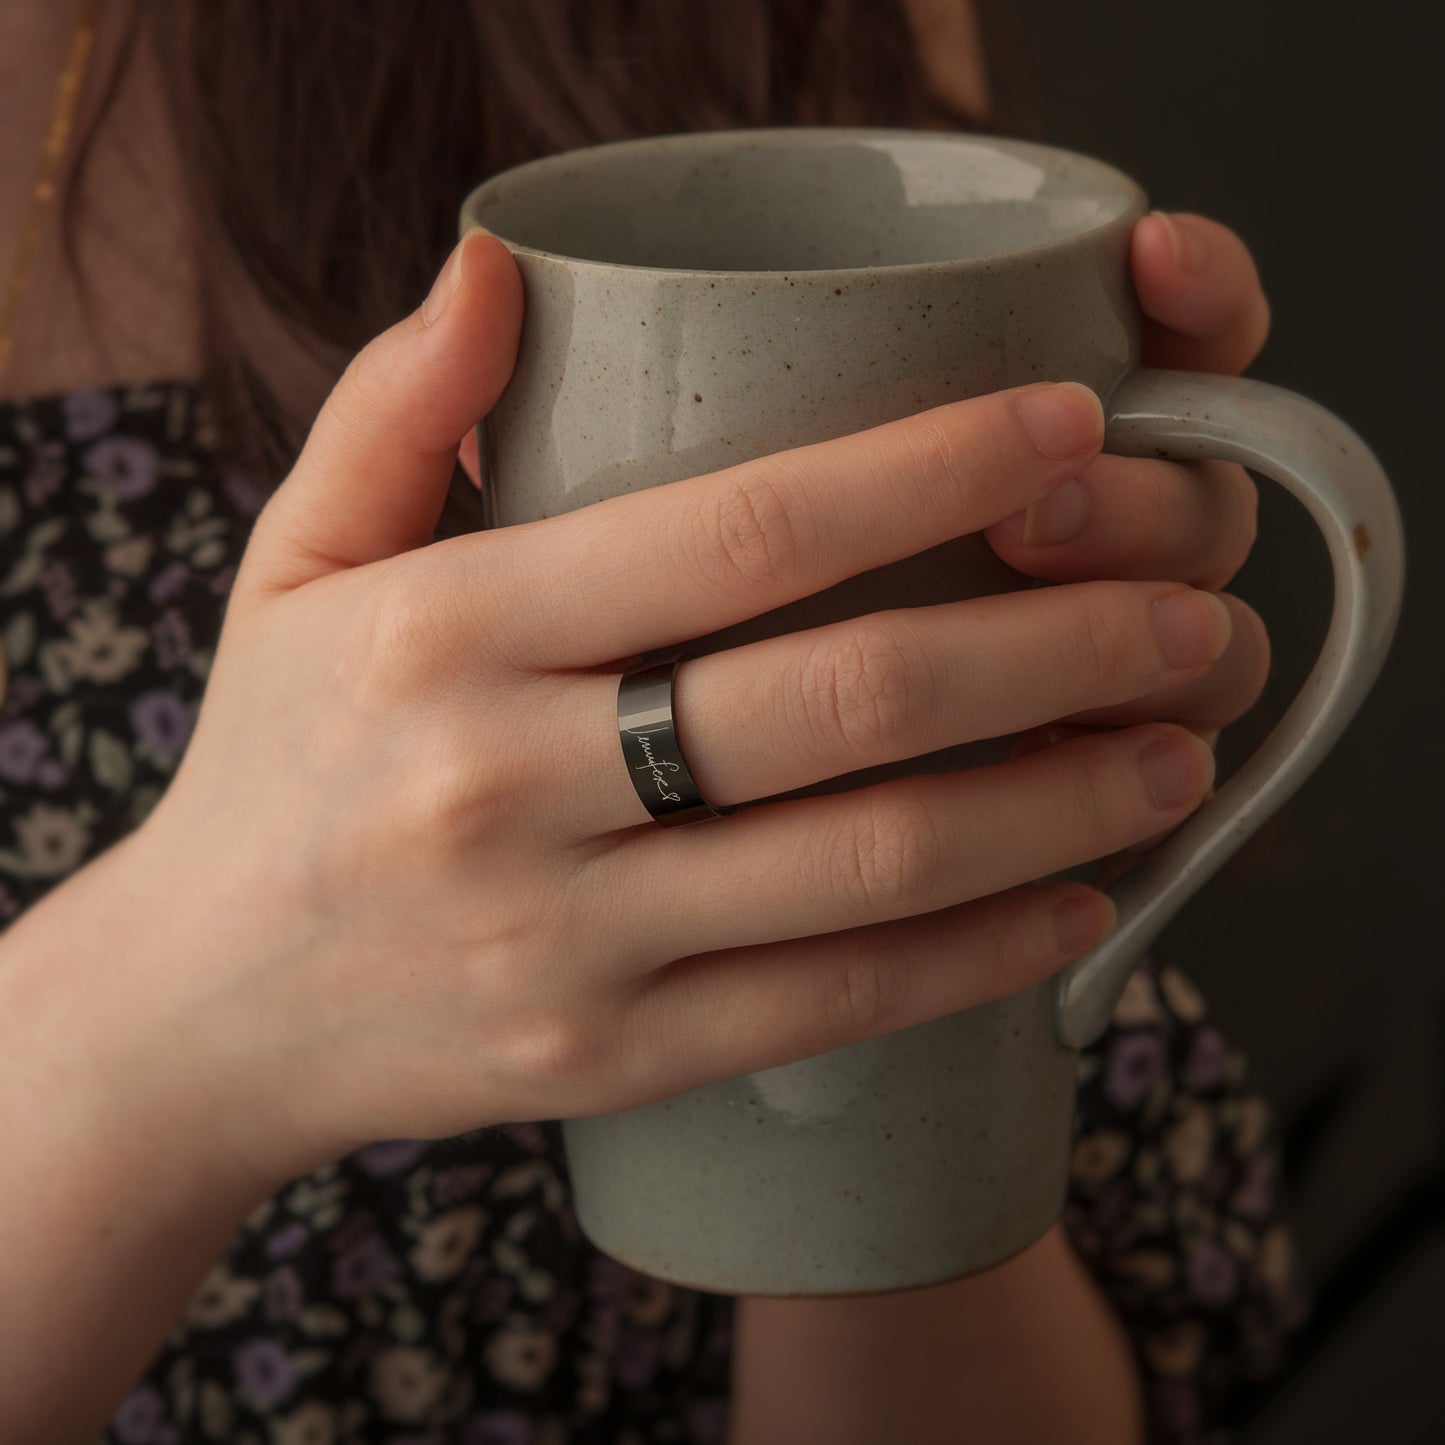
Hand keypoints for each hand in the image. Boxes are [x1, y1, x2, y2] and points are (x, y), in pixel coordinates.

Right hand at [110, 231, 1229, 1187]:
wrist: (204, 1009)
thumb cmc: (274, 766)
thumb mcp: (290, 568)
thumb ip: (392, 409)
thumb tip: (497, 265)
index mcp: (446, 636)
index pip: (733, 532)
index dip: (926, 470)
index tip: (1070, 429)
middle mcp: (509, 791)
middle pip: (841, 704)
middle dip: (1052, 648)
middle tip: (1186, 612)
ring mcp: (566, 944)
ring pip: (865, 868)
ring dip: (1055, 806)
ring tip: (1176, 752)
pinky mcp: (609, 1063)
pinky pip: (827, 1004)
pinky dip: (975, 955)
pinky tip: (1077, 901)